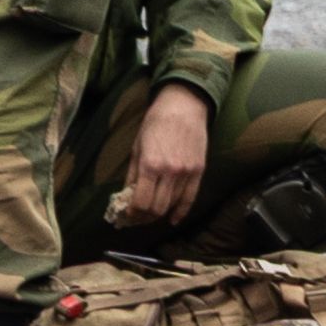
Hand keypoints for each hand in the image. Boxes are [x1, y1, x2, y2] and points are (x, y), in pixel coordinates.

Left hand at [107, 83, 214, 228]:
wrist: (183, 106)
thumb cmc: (156, 123)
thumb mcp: (137, 147)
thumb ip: (133, 175)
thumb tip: (127, 197)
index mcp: (150, 165)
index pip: (141, 203)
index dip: (132, 213)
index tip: (127, 214)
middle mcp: (170, 172)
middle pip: (157, 209)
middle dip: (144, 217)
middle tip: (136, 217)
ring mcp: (187, 172)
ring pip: (172, 205)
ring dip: (159, 214)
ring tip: (150, 215)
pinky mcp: (199, 171)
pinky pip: (190, 199)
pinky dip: (181, 212)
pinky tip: (173, 219)